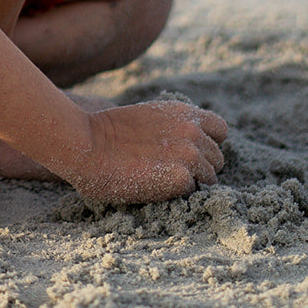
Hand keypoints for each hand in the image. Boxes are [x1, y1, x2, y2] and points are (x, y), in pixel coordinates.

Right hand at [65, 99, 227, 205]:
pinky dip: (179, 195)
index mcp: (183, 112)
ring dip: (192, 183)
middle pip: (217, 158)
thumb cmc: (105, 133)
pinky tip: (157, 189)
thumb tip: (177, 146)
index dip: (207, 142)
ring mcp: (190, 155)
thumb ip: (170, 127)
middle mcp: (193, 131)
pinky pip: (193, 193)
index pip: (220, 130)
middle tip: (171, 172)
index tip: (188, 151)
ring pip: (210, 179)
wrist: (87, 144)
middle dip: (200, 167)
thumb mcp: (147, 117)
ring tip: (163, 182)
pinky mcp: (183, 179)